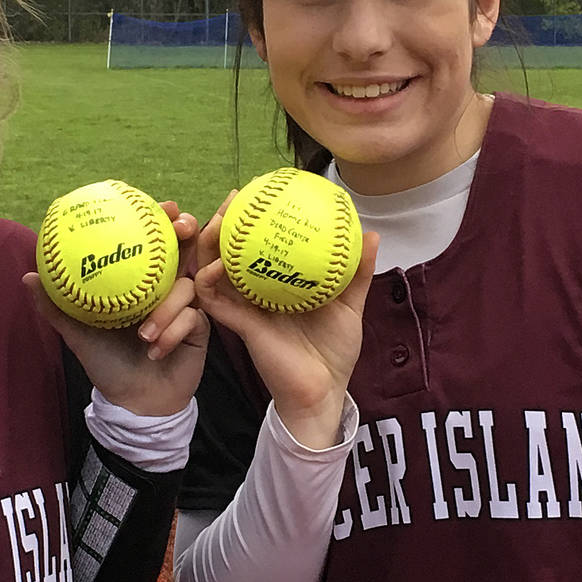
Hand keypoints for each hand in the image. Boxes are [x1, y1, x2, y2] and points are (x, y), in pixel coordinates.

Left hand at [22, 205, 207, 417]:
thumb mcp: (78, 333)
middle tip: (182, 229)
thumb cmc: (107, 363)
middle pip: (187, 250)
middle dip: (188, 235)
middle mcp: (166, 287)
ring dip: (165, 309)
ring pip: (186, 288)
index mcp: (140, 280)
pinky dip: (171, 332)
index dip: (162, 219)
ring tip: (144, 332)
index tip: (166, 207)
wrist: (135, 400)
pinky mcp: (200, 328)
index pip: (155, 242)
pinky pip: (192, 318)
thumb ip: (57, 306)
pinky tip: (155, 350)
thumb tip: (29, 277)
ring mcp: (186, 307)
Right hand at [193, 197, 377, 451]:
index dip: (253, 219)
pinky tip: (212, 267)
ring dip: (210, 246)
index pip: (259, 246)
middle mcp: (257, 293)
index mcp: (279, 284)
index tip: (257, 191)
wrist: (325, 391)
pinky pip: (216, 302)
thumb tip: (371, 234)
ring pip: (215, 271)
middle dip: (225, 222)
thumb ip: (356, 272)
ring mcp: (246, 309)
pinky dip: (210, 283)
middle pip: (231, 251)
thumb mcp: (349, 305)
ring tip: (215, 223)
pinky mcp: (240, 327)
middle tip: (232, 198)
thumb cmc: (334, 351)